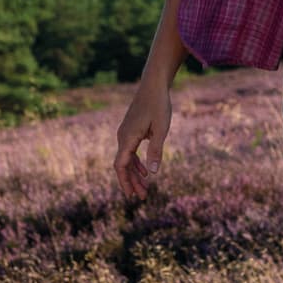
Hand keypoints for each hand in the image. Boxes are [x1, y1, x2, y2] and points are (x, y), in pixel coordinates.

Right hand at [116, 77, 171, 197]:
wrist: (153, 85)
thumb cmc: (159, 105)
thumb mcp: (161, 129)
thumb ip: (155, 151)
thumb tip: (153, 173)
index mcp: (127, 138)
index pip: (120, 165)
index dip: (125, 182)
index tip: (131, 195)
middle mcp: (122, 137)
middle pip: (123, 165)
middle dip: (131, 182)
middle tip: (142, 197)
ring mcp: (125, 133)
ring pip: (126, 159)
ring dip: (135, 174)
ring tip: (145, 188)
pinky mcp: (130, 131)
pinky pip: (130, 152)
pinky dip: (136, 163)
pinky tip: (145, 171)